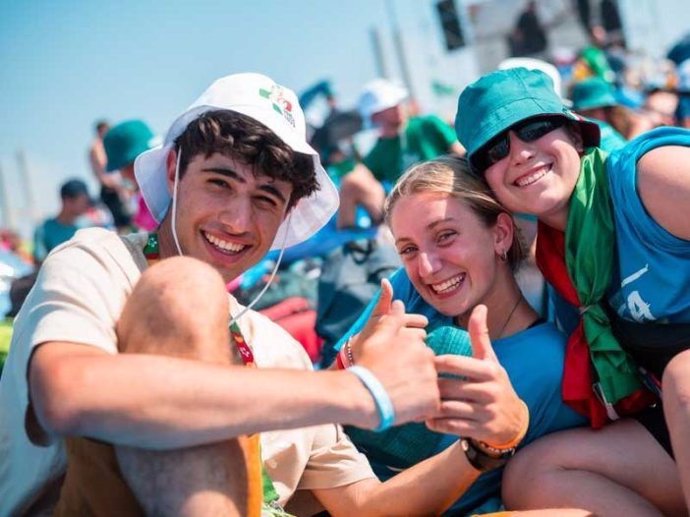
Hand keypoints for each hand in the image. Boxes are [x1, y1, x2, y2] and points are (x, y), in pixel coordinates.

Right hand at [353, 279, 439, 427]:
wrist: (361, 395)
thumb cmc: (366, 365)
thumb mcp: (377, 337)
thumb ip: (392, 319)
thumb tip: (399, 301)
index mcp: (415, 341)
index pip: (420, 348)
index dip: (407, 359)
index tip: (395, 368)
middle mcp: (427, 357)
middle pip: (428, 366)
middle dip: (417, 373)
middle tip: (398, 383)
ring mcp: (431, 379)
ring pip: (431, 385)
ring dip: (421, 390)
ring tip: (401, 397)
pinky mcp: (433, 401)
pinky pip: (434, 404)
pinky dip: (423, 407)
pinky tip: (407, 408)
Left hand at [426, 305, 526, 446]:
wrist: (513, 421)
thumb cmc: (495, 384)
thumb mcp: (490, 360)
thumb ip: (480, 335)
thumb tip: (480, 307)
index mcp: (489, 371)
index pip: (454, 363)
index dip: (433, 363)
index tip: (418, 361)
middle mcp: (488, 391)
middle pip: (448, 387)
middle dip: (427, 385)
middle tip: (408, 382)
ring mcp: (484, 413)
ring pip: (447, 408)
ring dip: (428, 406)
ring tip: (413, 400)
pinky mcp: (480, 430)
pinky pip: (451, 426)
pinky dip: (435, 422)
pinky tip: (425, 417)